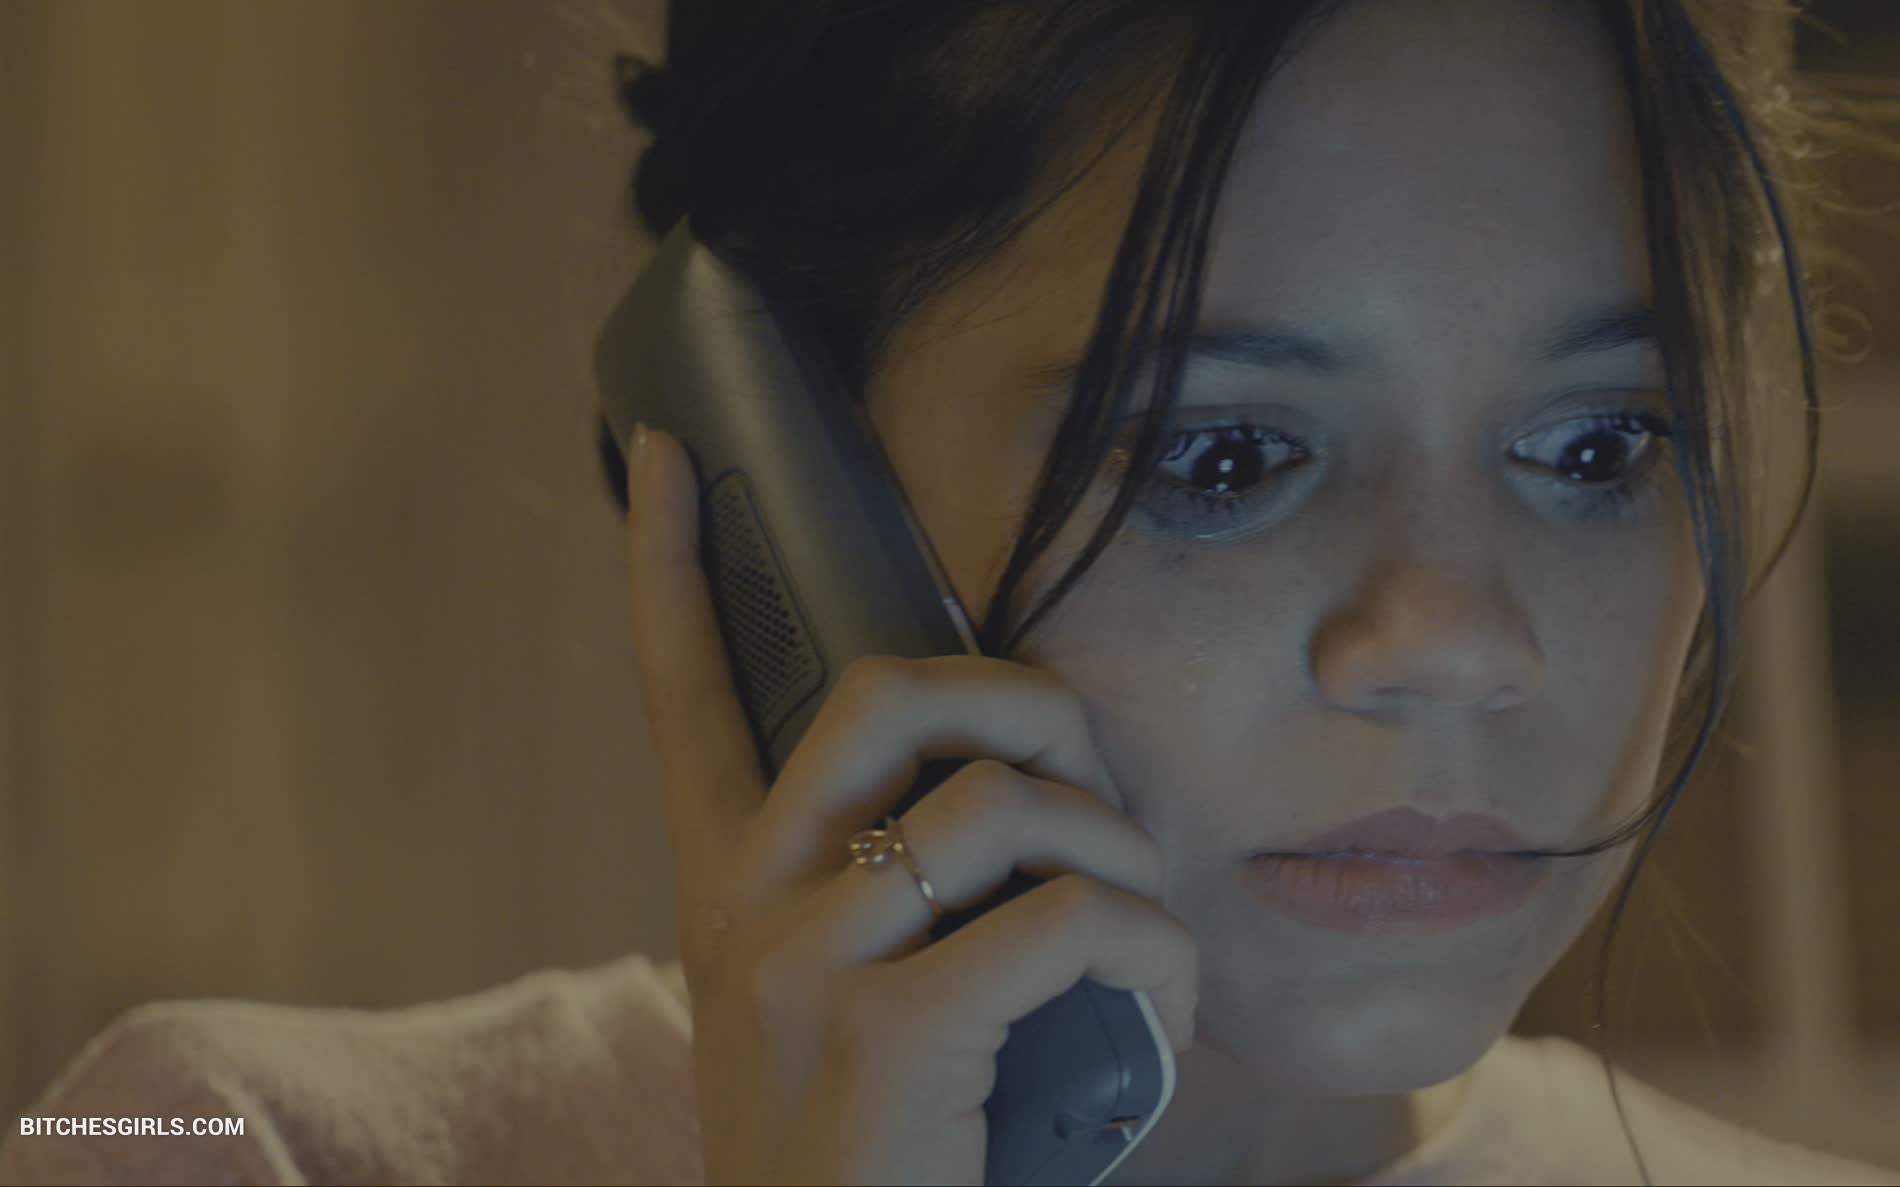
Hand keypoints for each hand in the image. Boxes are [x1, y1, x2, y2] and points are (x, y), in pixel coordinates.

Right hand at [622, 424, 1197, 1185]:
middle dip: (1019, 695)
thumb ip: (884, 894)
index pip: (682, 693)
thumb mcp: (841, 1007)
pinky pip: (1071, 917)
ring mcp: (808, 967)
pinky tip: (1157, 1003)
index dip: (669, 563)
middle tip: (1074, 764)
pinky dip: (1152, 950)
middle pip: (883, 692)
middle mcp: (745, 907)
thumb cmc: (874, 1149)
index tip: (668, 455)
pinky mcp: (889, 1036)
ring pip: (1002, 804)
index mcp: (729, 890)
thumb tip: (1010, 792)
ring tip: (1137, 934)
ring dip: (1118, 855)